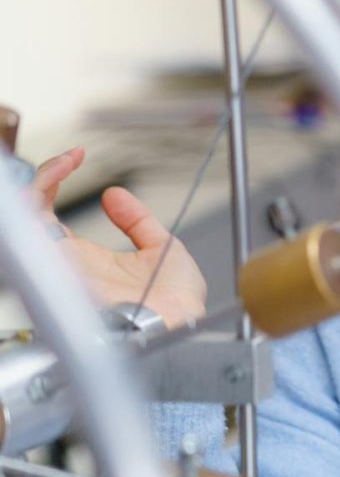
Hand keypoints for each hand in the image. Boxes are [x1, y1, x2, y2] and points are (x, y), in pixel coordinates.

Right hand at [35, 148, 206, 327]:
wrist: (181, 320)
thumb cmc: (175, 301)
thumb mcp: (160, 247)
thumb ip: (137, 221)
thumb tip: (115, 195)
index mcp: (85, 258)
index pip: (48, 215)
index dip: (54, 182)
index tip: (77, 156)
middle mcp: (66, 262)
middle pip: (27, 215)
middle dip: (42, 177)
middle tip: (69, 156)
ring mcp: (60, 266)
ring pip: (21, 221)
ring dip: (37, 184)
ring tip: (63, 162)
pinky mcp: (59, 269)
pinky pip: (31, 233)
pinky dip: (36, 198)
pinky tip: (55, 177)